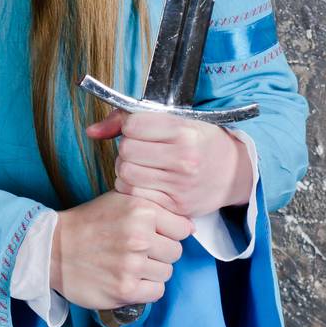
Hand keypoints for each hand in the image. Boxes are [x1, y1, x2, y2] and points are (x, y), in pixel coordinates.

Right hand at [49, 192, 193, 310]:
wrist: (53, 248)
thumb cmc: (90, 222)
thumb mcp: (120, 200)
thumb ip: (153, 207)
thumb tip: (189, 225)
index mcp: (141, 210)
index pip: (183, 228)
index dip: (172, 232)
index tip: (159, 235)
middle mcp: (139, 236)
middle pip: (175, 251)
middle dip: (161, 252)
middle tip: (140, 251)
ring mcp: (132, 265)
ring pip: (167, 273)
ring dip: (153, 271)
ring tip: (131, 264)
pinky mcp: (125, 290)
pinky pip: (156, 292)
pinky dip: (146, 288)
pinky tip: (130, 279)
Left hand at [85, 108, 252, 217]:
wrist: (234, 173)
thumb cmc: (203, 142)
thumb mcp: (178, 120)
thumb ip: (131, 120)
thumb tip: (91, 131)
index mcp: (185, 132)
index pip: (133, 126)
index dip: (130, 126)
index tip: (139, 130)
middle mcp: (183, 159)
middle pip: (126, 151)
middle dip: (127, 149)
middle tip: (140, 150)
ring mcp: (179, 186)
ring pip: (126, 175)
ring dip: (126, 170)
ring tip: (141, 166)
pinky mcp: (175, 206)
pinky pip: (135, 196)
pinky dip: (133, 189)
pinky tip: (145, 182)